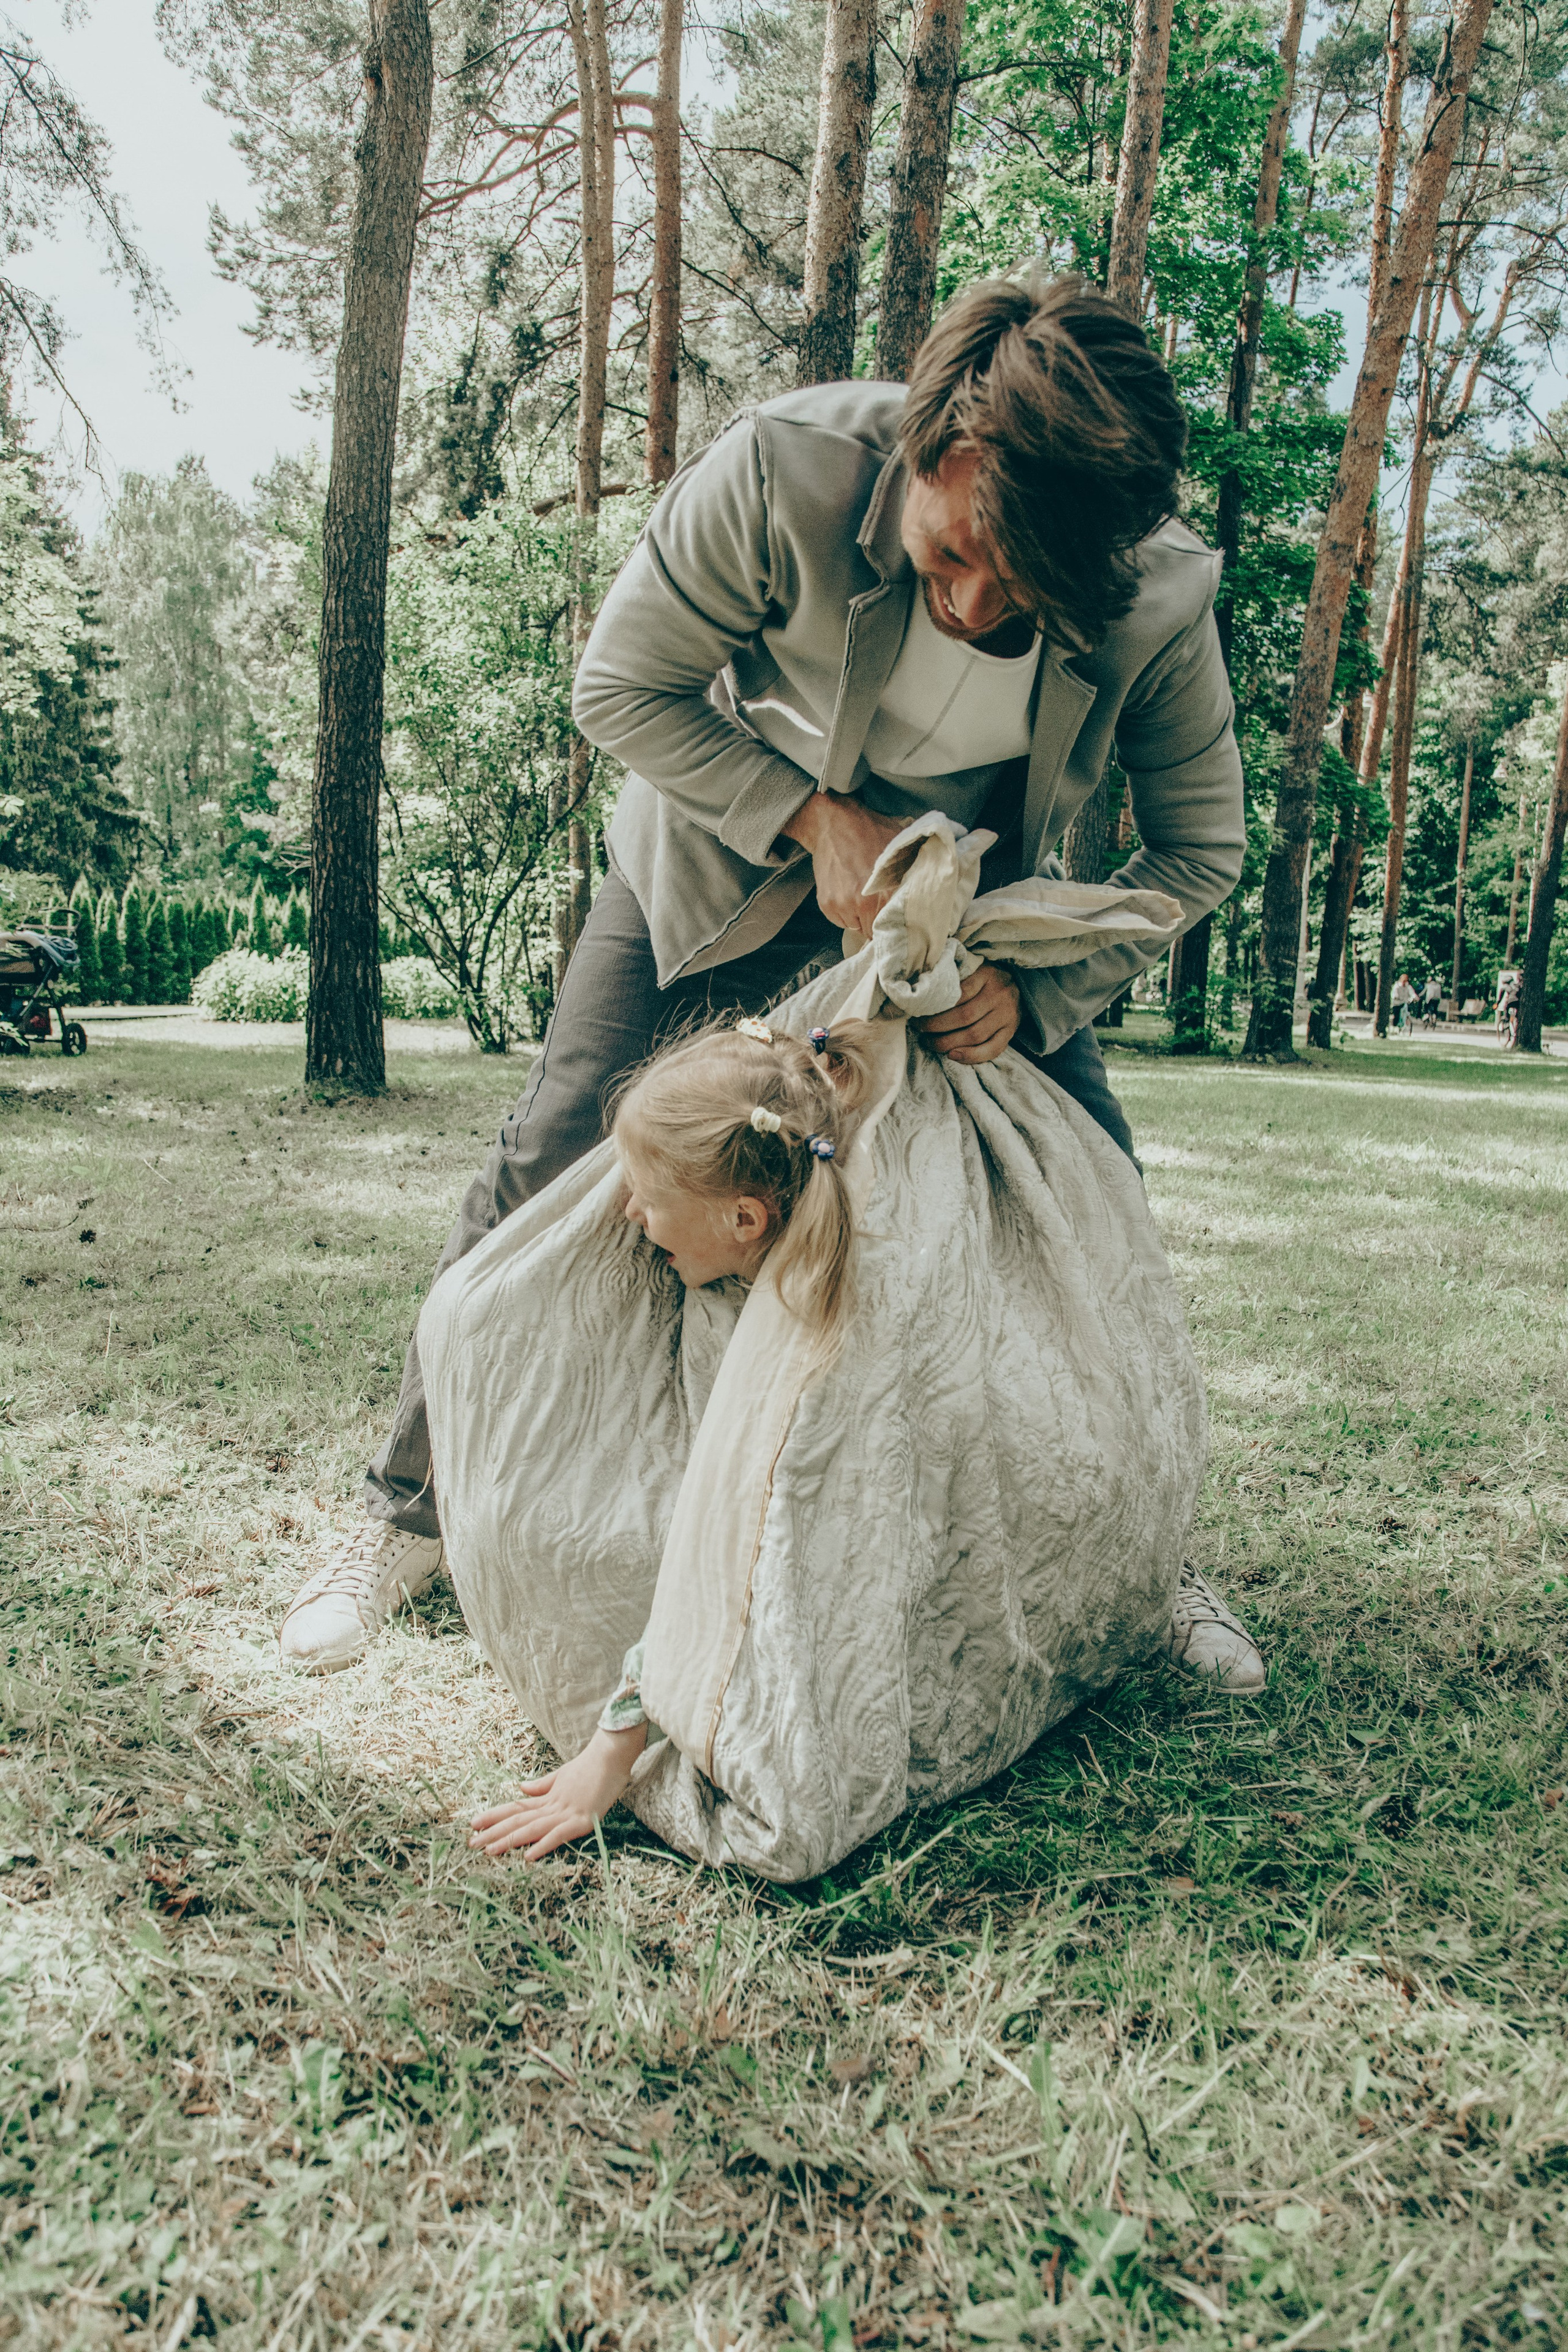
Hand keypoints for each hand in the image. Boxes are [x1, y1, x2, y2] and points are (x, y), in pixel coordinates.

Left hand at [470, 1723, 647, 1862]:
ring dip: (510, 1840)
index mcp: (548, 1796)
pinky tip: (528, 1856)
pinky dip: (543, 1845)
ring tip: (489, 1850)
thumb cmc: (591, 1764)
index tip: (473, 1824)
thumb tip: (521, 1787)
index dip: (494, 1816)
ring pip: (532, 1828)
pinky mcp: (583, 1820)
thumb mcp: (563, 1775)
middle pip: (518, 1820)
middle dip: (494, 1832)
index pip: (516, 1808)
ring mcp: (567, 1813)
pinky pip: (559, 1835)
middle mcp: (553, 1805)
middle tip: (471, 1842)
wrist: (612, 1753)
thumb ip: (542, 1785)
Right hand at [781, 792, 906, 938]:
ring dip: (862, 917)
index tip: (900, 920)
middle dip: (879, 921)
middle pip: (876, 932)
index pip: (896, 927)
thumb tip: (934, 886)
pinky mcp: (827, 904)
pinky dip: (846, 912)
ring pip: (858, 927)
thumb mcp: (902, 847)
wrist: (834, 822)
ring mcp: (842, 905)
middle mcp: (863, 904)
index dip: (899, 924)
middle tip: (880, 904)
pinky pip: (841, 921)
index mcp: (886, 892)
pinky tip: (848, 892)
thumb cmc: (870, 832)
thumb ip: (916, 869)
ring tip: (863, 895)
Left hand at [916, 964, 1021, 1064]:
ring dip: (948, 1043)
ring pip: (975, 1035)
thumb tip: (925, 993)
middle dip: (937, 1026)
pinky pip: (992, 1049)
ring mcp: (1007, 1016)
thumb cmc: (987, 978)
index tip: (918, 1012)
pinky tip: (952, 1056)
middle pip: (964, 1016)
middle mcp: (999, 995)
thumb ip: (956, 977)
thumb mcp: (974, 968)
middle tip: (919, 1030)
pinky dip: (971, 1056)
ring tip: (930, 1043)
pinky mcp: (1011, 1032)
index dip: (936, 1006)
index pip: (959, 992)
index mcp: (988, 975)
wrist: (1020, 985)